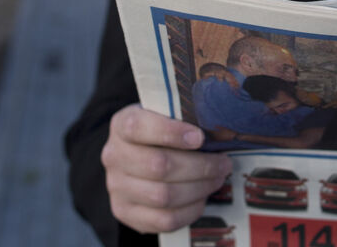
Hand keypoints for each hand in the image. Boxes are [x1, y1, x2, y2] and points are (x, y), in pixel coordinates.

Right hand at [102, 105, 232, 233]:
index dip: (171, 132)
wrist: (137, 158)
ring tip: (216, 179)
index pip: (139, 127)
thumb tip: (220, 131)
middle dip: (200, 166)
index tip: (200, 137)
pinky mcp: (125, 212)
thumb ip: (184, 118)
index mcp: (122, 125)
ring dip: (199, 188)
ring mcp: (116, 187)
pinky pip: (163, 220)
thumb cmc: (160, 133)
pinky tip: (201, 198)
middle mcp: (114, 156)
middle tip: (223, 164)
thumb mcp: (166, 115)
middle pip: (159, 165)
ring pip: (163, 195)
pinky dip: (189, 210)